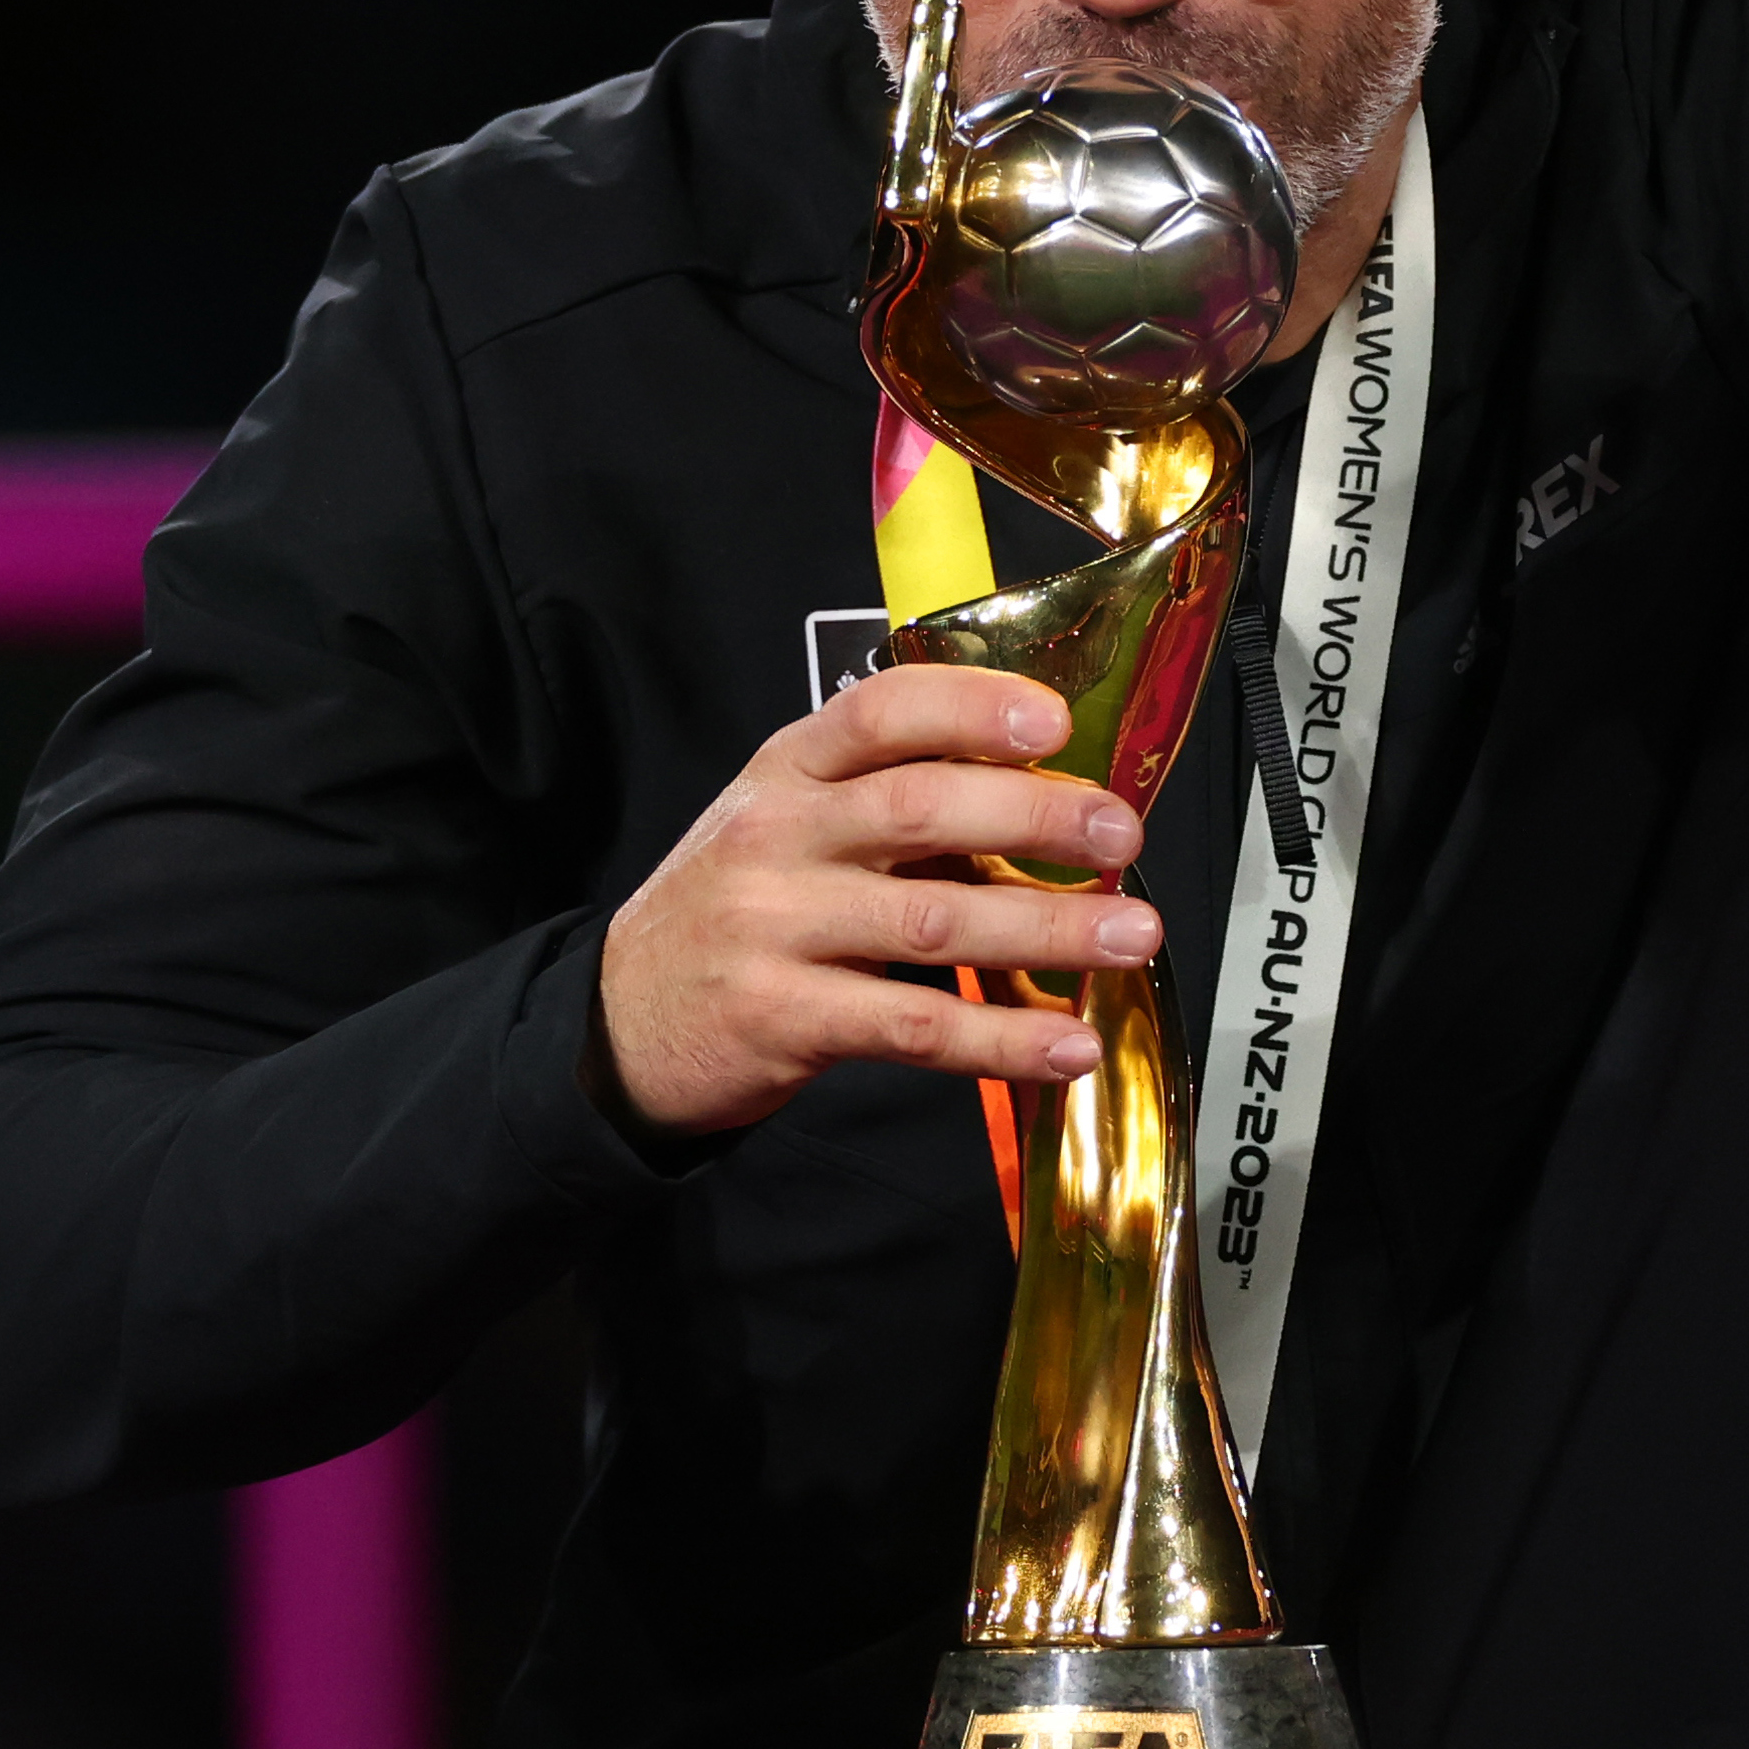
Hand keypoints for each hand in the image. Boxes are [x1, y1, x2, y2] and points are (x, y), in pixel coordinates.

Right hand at [589, 665, 1162, 1136]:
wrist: (618, 1020)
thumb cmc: (737, 908)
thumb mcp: (788, 825)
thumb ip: (889, 801)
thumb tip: (1045, 798)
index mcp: (787, 770)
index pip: (881, 709)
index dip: (972, 705)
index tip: (1055, 720)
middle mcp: (777, 836)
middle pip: (920, 807)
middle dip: (1037, 815)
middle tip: (1121, 833)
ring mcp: (774, 929)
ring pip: (932, 922)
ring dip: (1046, 929)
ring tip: (1130, 936)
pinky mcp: (782, 1019)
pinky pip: (912, 1030)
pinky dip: (1000, 1040)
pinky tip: (1067, 1043)